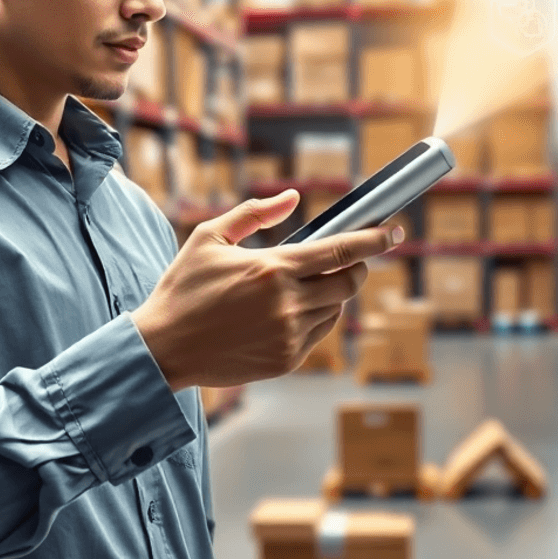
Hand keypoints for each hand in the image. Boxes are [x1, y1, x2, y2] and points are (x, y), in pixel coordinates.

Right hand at [132, 191, 403, 389]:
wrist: (163, 348)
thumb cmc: (184, 287)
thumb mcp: (210, 237)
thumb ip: (254, 212)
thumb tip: (293, 198)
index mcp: (273, 268)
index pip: (340, 250)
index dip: (374, 240)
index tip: (394, 231)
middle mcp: (287, 303)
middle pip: (348, 282)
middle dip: (357, 267)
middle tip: (349, 258)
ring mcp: (289, 335)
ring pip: (336, 309)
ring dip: (334, 293)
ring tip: (308, 284)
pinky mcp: (286, 360)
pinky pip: (319, 333)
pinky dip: (317, 317)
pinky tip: (293, 310)